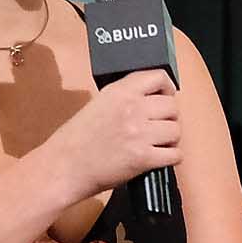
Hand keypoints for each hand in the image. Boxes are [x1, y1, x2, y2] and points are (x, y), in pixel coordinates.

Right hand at [40, 66, 181, 198]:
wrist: (64, 166)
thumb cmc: (77, 139)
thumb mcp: (98, 104)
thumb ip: (125, 98)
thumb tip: (152, 101)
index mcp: (120, 92)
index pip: (158, 76)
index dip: (167, 87)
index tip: (165, 96)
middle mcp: (133, 108)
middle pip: (173, 106)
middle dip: (169, 118)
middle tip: (158, 127)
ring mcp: (139, 133)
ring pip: (176, 130)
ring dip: (170, 139)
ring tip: (156, 144)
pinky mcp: (144, 157)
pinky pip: (175, 154)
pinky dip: (170, 158)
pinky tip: (157, 158)